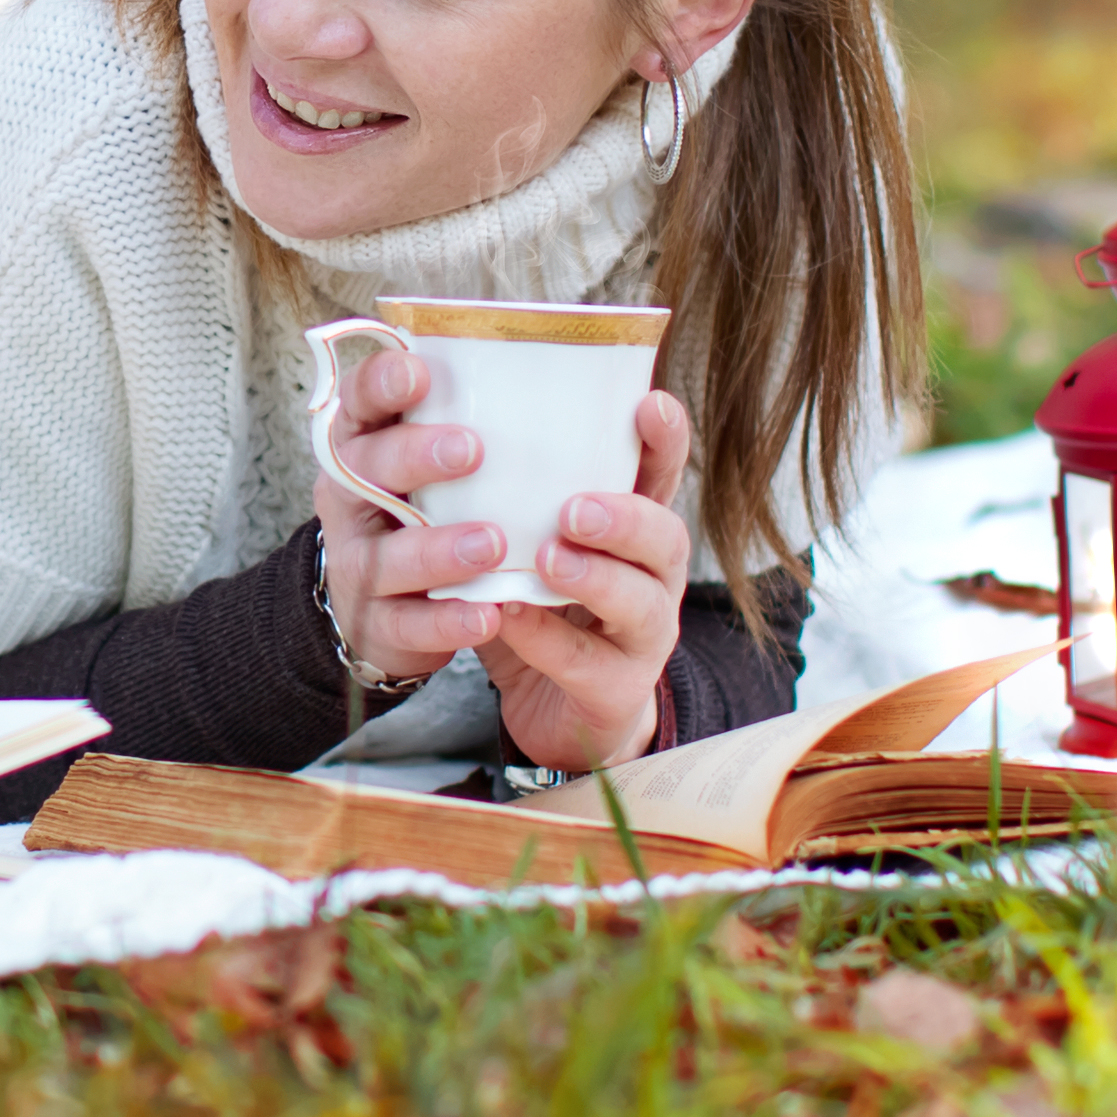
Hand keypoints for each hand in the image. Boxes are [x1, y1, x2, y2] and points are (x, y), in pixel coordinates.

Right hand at [315, 335, 512, 692]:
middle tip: (470, 449)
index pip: (357, 404)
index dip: (380, 385)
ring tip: (491, 543)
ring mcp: (358, 564)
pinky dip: (447, 622)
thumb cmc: (430, 511)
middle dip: (413, 456)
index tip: (420, 372)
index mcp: (363, 447)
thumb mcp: (433, 463)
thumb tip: (584, 372)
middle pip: (365, 471)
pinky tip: (488, 615)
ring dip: (437, 549)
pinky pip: (407, 624)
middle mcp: (349, 500)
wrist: (382, 607)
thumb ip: (476, 420)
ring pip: (387, 555)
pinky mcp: (377, 622)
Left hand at [480, 390, 696, 772]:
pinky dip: (544, 638)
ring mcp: (641, 640)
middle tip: (575, 508)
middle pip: (666, 540)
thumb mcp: (529, 547)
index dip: (664, 442)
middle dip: (626, 518)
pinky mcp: (616, 691)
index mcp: (635, 535)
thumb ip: (512, 499)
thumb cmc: (540, 611)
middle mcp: (652, 582)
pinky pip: (586, 663)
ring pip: (640, 605)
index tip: (649, 403)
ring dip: (593, 578)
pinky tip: (509, 616)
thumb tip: (450, 423)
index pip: (661, 479)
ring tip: (547, 557)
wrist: (554, 713)